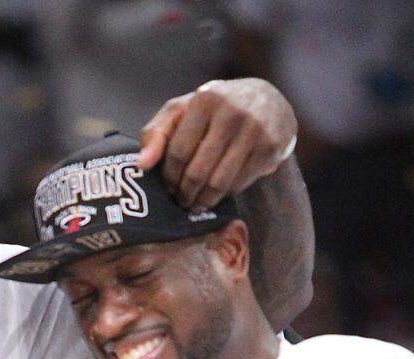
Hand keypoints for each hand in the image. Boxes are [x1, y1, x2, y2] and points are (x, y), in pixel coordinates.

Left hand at [139, 78, 296, 211]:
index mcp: (205, 100)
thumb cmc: (214, 108)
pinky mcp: (271, 148)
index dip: (169, 175)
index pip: (178, 151)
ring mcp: (255, 130)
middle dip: (185, 192)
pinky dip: (225, 194)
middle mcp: (232, 112)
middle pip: (198, 170)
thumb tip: (143, 164)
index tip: (167, 186)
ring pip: (220, 182)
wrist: (268, 99)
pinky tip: (218, 193)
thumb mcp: (181, 111)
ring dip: (204, 200)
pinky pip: (240, 183)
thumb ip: (156, 133)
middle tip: (181, 200)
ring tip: (196, 203)